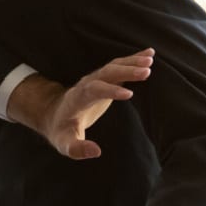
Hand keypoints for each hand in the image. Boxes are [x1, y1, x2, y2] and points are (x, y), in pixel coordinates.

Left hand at [10, 49, 153, 159]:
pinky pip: (119, 66)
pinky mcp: (105, 79)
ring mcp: (96, 79)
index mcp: (77, 99)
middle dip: (125, 71)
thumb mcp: (64, 143)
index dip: (110, 91)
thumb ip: (76, 148)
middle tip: (147, 71)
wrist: (54, 114)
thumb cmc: (61, 130)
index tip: (129, 94)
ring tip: (151, 60)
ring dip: (131, 62)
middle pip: (106, 73)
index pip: (93, 90)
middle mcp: (87, 84)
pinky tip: (150, 54)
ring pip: (114, 66)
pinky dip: (133, 59)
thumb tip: (96, 152)